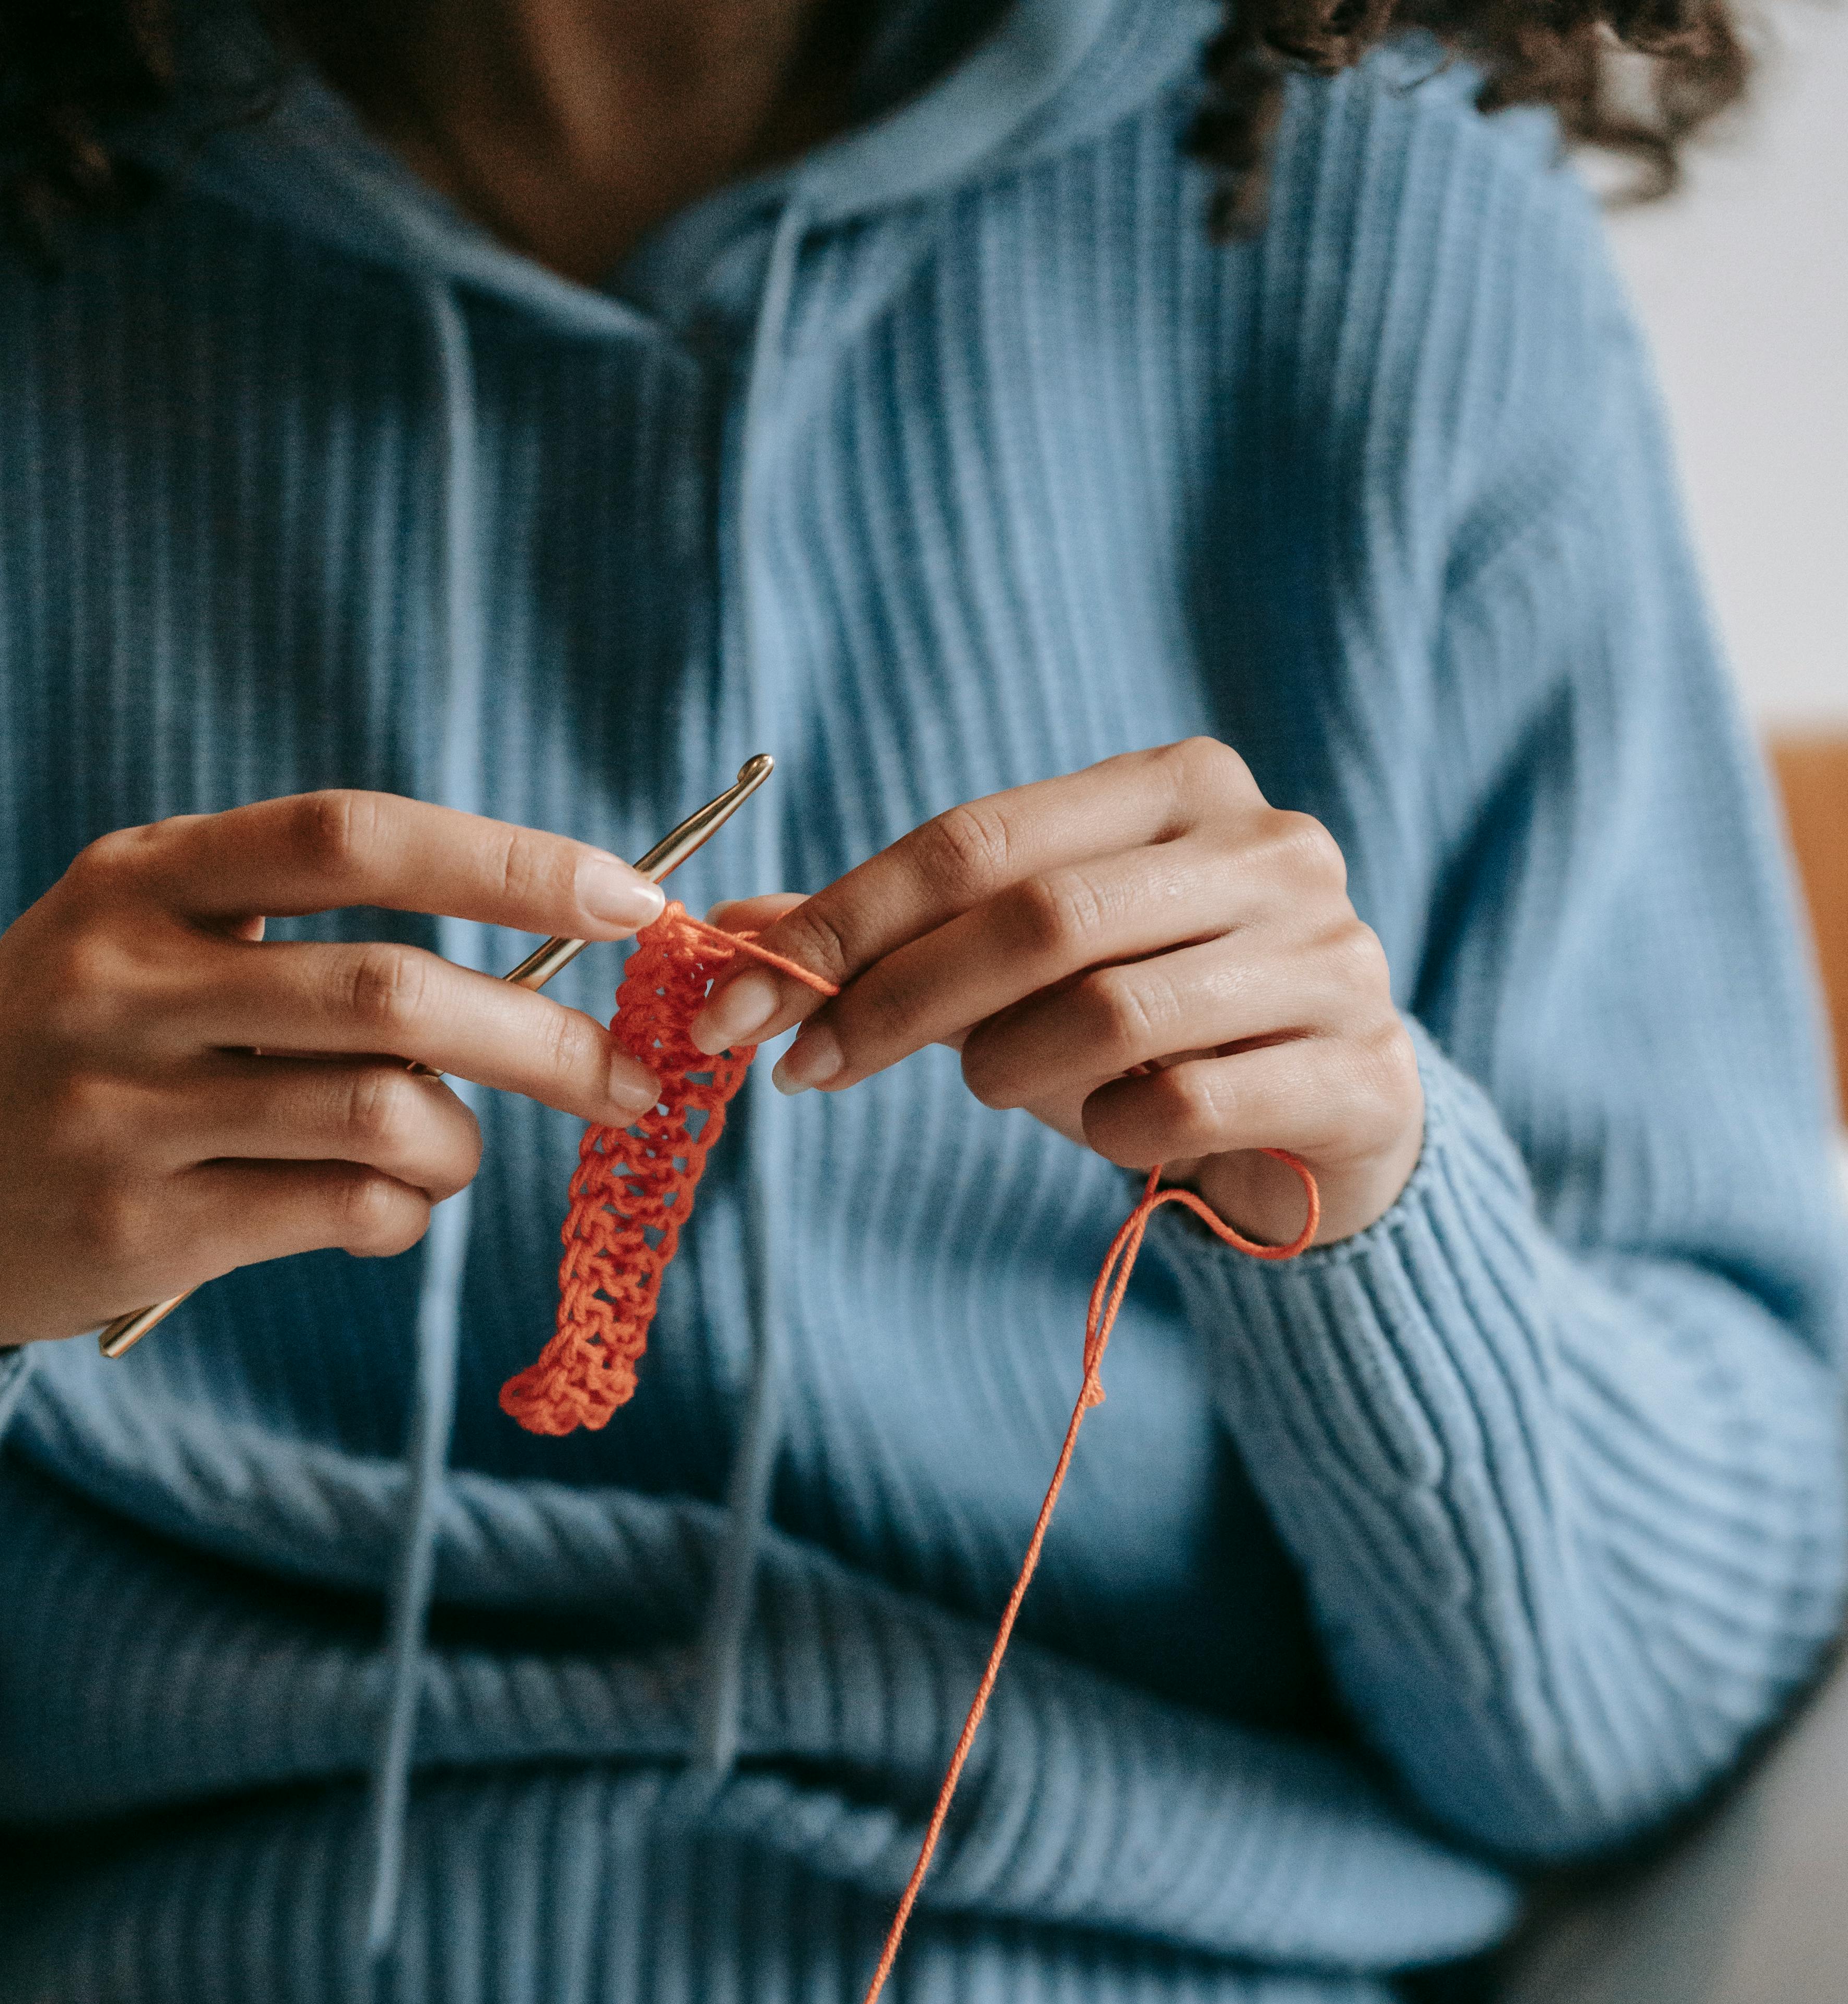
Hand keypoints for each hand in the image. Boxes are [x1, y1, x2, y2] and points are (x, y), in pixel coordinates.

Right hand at [0, 792, 668, 1348]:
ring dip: (462, 1145)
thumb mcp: (147, 944)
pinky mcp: (139, 1225)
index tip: (632, 899)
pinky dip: (404, 1217)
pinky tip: (384, 1210)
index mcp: (140, 879)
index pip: (349, 838)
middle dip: (546, 1042)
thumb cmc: (84, 1051)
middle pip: (392, 993)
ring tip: (451, 1154)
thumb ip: (303, 936)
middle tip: (630, 1083)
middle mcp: (123, 980)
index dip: (508, 863)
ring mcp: (124, 1108)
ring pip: (382, 1116)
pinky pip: (342, 1213)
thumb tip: (534, 965)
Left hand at [694, 743, 1420, 1249]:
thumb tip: (726, 926)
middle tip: (814, 1070)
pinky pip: (1185, 1102)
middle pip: (1039, 918)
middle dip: (900, 1002)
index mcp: (1179, 787)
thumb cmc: (1156, 1030)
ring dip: (1010, 1068)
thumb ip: (892, 944)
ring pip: (1111, 1010)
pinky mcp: (1355, 1068)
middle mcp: (1268, 848)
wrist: (1331, 1118)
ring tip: (996, 1088)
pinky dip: (1115, 1132)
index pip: (979, 840)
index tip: (741, 996)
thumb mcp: (1022, 972)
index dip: (846, 920)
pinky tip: (1114, 1137)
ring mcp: (1326, 955)